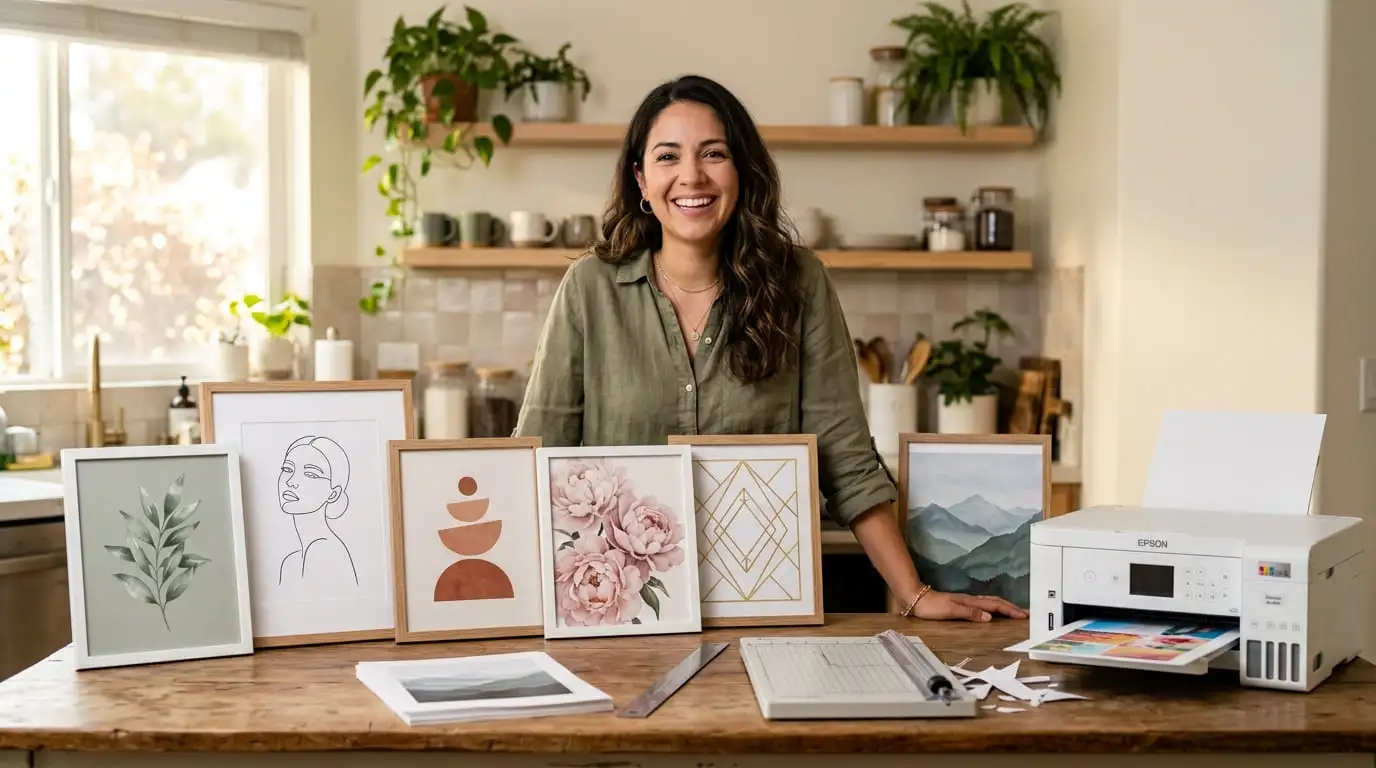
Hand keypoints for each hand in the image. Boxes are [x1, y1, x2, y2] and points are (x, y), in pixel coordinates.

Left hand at [908, 589, 1027, 622]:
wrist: (916, 599)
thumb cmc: (931, 607)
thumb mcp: (950, 611)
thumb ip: (969, 613)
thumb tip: (989, 617)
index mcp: (970, 602)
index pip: (995, 605)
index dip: (1010, 610)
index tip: (1024, 616)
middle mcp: (971, 600)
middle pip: (996, 602)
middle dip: (1012, 608)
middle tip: (1026, 614)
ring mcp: (967, 602)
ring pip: (991, 603)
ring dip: (1004, 607)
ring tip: (1015, 613)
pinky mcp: (962, 604)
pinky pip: (984, 605)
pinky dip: (994, 608)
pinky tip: (993, 612)